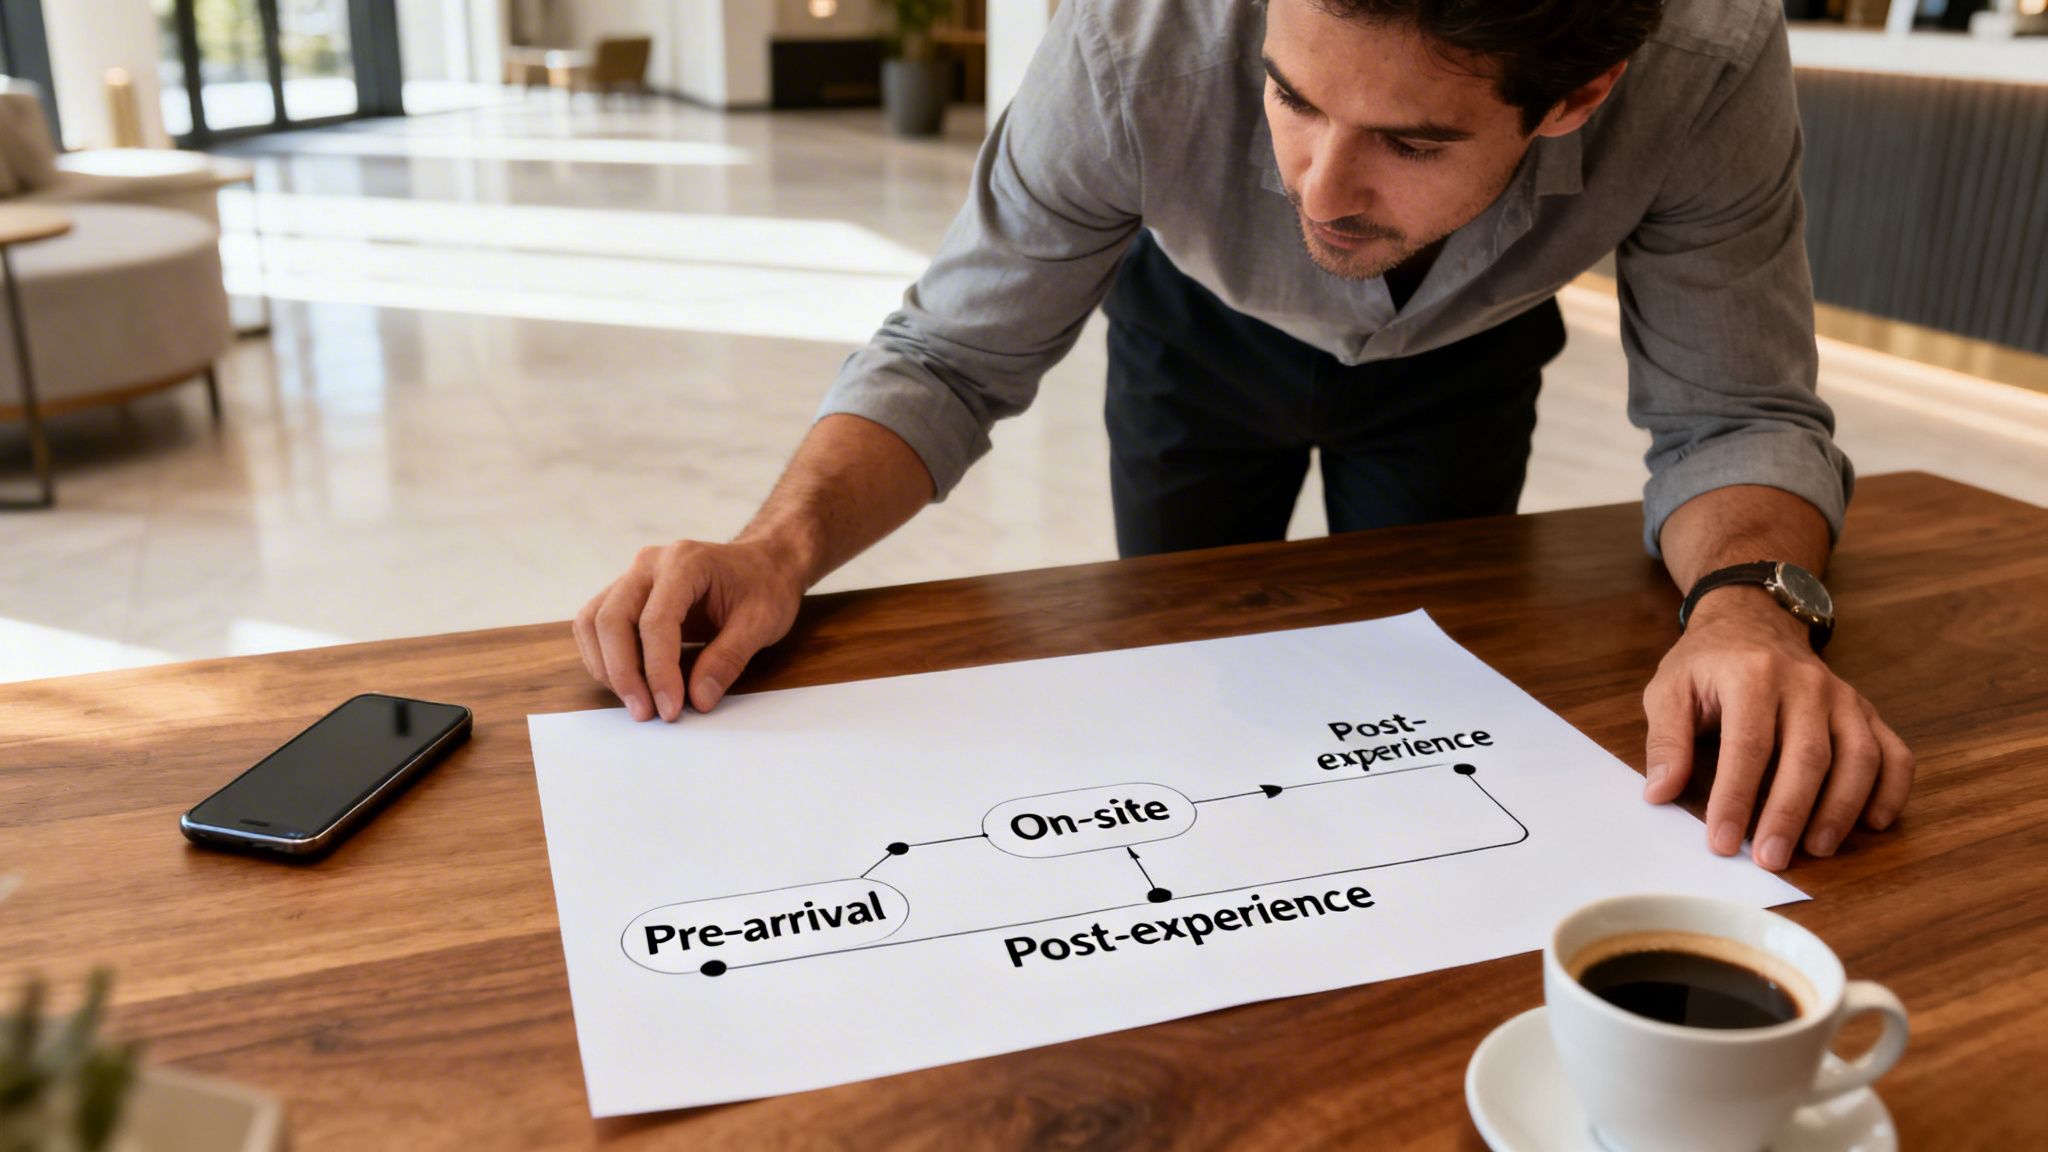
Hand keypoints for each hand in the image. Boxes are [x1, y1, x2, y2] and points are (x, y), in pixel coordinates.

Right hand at [574, 538, 806, 721]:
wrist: (763, 563)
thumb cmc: (765, 586)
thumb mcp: (761, 623)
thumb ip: (728, 659)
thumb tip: (698, 700)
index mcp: (685, 562)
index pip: (655, 621)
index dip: (658, 671)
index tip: (669, 708)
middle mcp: (650, 564)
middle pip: (611, 619)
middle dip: (623, 673)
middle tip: (646, 713)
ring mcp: (633, 576)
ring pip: (594, 622)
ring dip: (607, 667)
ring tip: (637, 702)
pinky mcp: (626, 593)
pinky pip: (597, 624)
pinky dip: (604, 657)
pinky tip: (630, 682)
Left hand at [1641, 587, 1912, 870]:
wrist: (1752, 621)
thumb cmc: (1707, 664)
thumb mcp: (1670, 690)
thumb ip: (1666, 741)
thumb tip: (1659, 793)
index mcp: (1752, 675)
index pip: (1749, 745)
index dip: (1736, 798)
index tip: (1723, 842)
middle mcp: (1806, 684)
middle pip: (1808, 756)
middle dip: (1789, 814)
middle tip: (1771, 859)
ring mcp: (1843, 698)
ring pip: (1858, 758)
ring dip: (1841, 809)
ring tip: (1817, 849)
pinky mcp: (1866, 712)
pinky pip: (1894, 752)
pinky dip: (1892, 790)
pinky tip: (1873, 823)